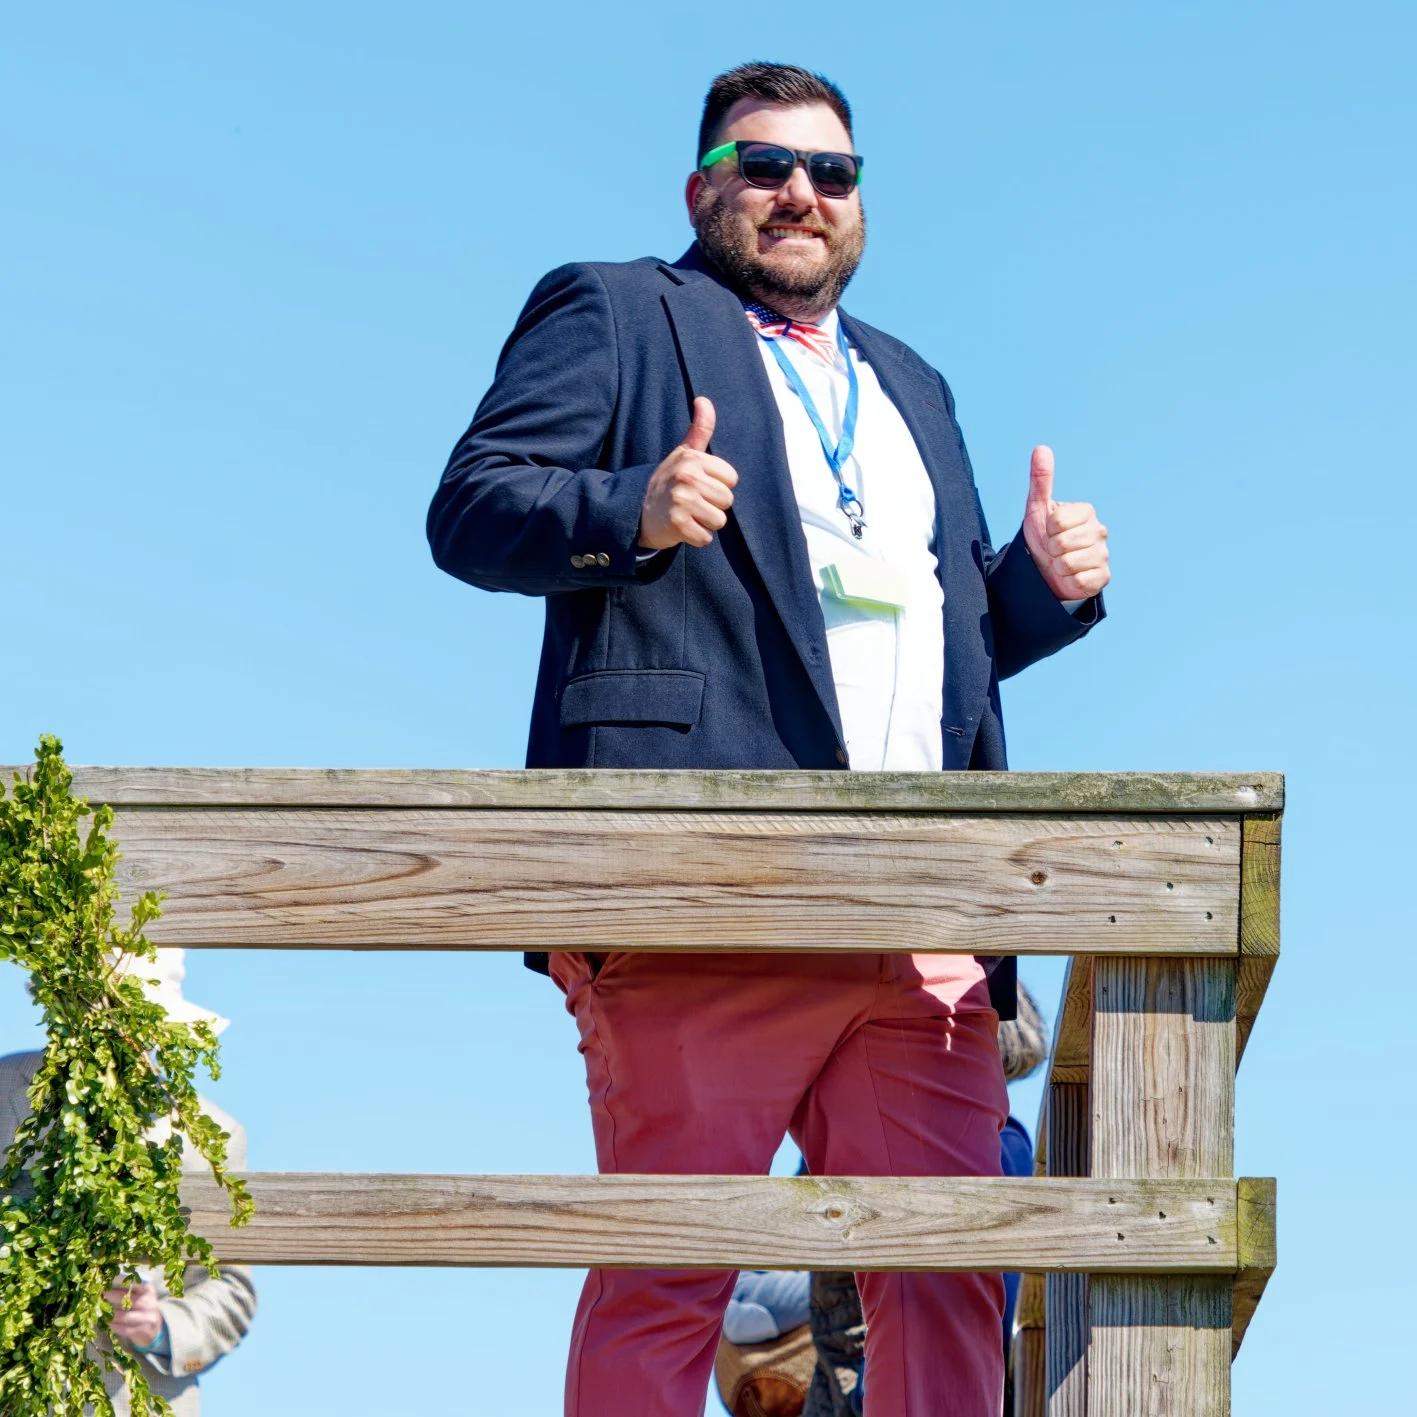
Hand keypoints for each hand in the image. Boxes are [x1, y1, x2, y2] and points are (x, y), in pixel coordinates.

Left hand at [104, 1282, 163, 1349]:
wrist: (153, 1328)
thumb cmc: (141, 1308)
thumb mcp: (140, 1296)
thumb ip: (128, 1290)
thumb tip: (107, 1284)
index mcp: (149, 1291)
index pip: (137, 1283)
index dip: (123, 1281)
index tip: (109, 1279)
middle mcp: (150, 1303)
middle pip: (130, 1299)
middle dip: (113, 1296)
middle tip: (101, 1294)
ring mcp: (148, 1317)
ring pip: (126, 1316)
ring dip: (111, 1314)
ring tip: (101, 1311)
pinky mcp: (142, 1330)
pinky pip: (125, 1329)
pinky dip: (114, 1326)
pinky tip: (107, 1322)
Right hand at [637, 397, 737, 549]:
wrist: (636, 509)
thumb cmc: (668, 481)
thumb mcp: (683, 453)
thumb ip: (699, 429)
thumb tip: (703, 399)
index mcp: (692, 458)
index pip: (731, 480)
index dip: (718, 486)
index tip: (698, 485)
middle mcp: (687, 476)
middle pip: (727, 501)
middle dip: (713, 507)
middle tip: (691, 503)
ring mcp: (681, 500)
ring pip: (719, 521)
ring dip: (705, 523)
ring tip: (687, 515)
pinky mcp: (677, 524)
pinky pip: (705, 538)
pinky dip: (695, 538)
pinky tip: (681, 528)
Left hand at [1021, 445, 1109, 600]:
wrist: (1047, 570)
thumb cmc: (1044, 536)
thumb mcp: (1038, 508)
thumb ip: (1040, 480)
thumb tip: (1041, 448)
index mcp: (1086, 512)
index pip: (1058, 522)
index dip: (1047, 529)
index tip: (1050, 531)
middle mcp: (1099, 531)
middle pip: (1062, 543)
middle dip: (1051, 549)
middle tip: (1054, 549)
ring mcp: (1103, 554)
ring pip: (1069, 563)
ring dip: (1058, 567)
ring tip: (1061, 563)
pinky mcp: (1103, 577)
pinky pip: (1079, 581)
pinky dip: (1069, 581)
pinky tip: (1071, 576)